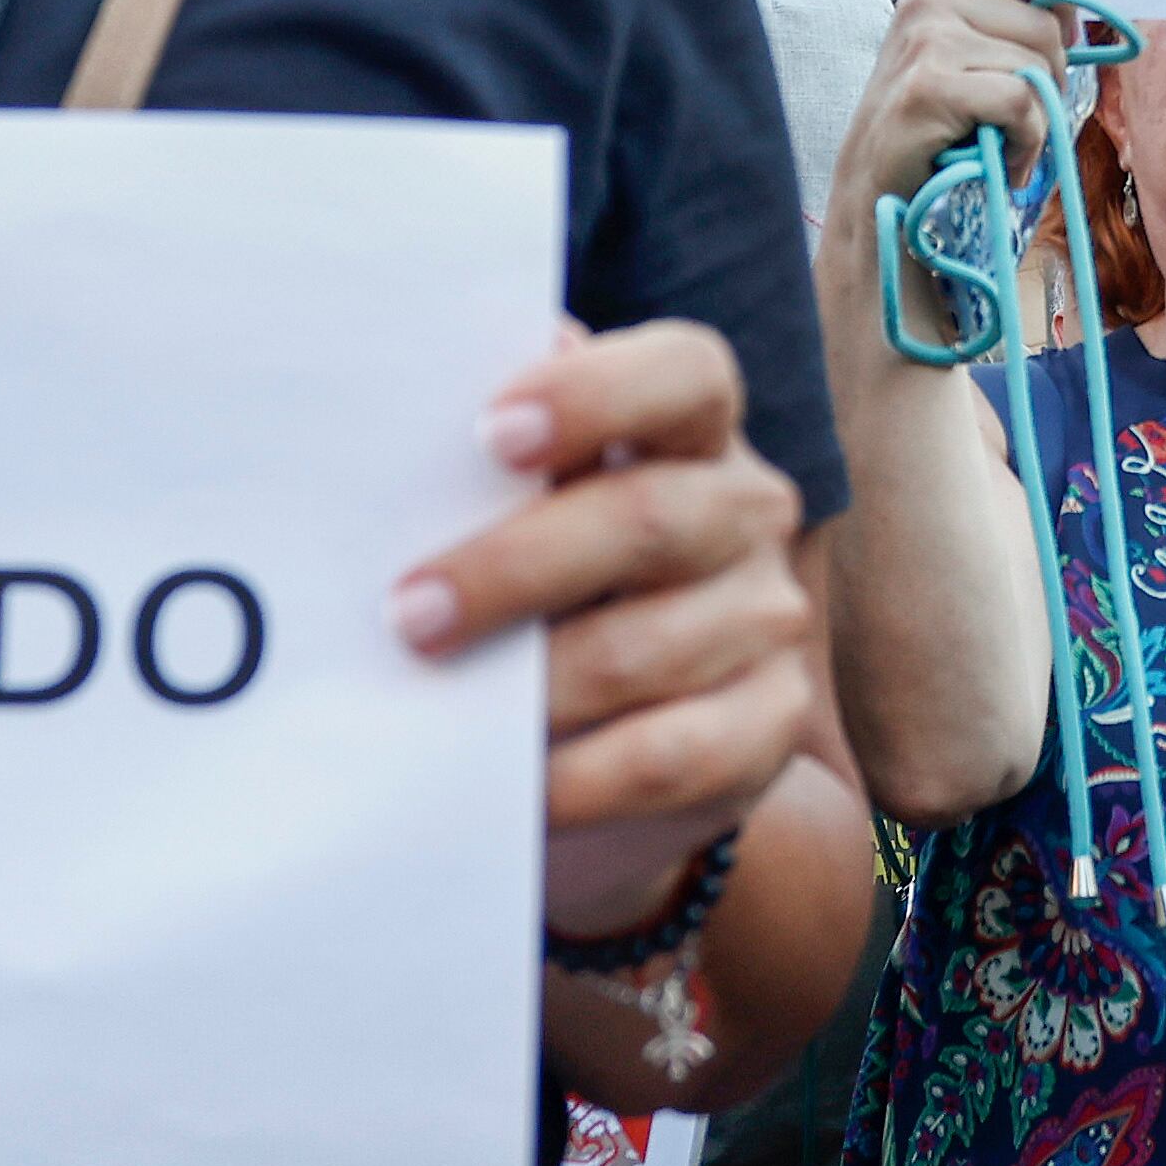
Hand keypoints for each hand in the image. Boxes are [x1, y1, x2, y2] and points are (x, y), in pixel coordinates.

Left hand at [394, 317, 819, 942]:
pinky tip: (510, 789)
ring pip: (649, 649)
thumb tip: (396, 416)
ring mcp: (767, 616)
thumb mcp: (510, 505)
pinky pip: (671, 755)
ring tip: (438, 712)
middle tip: (409, 613)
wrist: (592, 725)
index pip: (681, 375)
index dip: (594, 396)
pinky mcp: (769, 723)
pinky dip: (578, 778)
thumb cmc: (529, 579)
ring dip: (533, 689)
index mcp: (688, 423)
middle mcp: (744, 508)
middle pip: (651, 519)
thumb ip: (480, 461)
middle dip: (516, 568)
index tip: (490, 433)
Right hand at [824, 0, 1079, 223]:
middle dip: (1049, 79)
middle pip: (1044, 25)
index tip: (1059, 39)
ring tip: (998, 138)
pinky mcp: (931, 85)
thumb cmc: (931, 120)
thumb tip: (1074, 20)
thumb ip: (1005, 21)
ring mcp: (928, 38)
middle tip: (1016, 114)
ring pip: (1036, 69)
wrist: (872, 184)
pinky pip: (1020, 104)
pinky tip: (997, 156)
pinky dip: (1024, 141)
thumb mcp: (961, 49)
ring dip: (1035, 119)